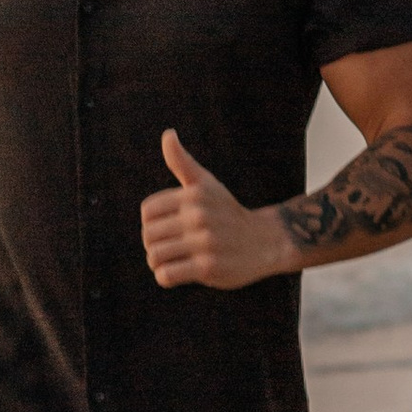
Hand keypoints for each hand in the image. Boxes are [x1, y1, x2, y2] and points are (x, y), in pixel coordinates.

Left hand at [139, 130, 289, 290]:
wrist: (264, 242)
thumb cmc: (227, 212)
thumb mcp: (207, 184)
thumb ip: (182, 162)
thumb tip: (167, 134)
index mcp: (194, 194)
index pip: (147, 211)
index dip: (152, 222)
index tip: (167, 228)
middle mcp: (199, 216)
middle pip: (148, 235)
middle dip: (153, 244)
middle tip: (169, 247)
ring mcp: (204, 242)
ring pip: (155, 256)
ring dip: (157, 262)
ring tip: (170, 261)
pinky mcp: (208, 268)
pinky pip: (167, 276)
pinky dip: (165, 277)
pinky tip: (177, 273)